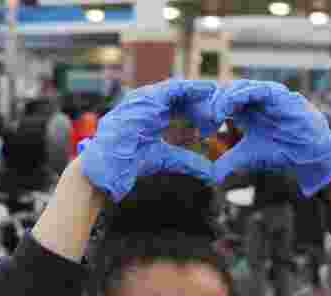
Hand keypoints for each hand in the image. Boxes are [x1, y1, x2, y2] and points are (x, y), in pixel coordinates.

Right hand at [79, 79, 218, 200]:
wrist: (108, 165)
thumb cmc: (129, 163)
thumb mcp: (167, 159)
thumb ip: (189, 161)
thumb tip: (211, 173)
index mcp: (154, 118)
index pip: (181, 109)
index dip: (199, 113)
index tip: (217, 119)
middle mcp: (150, 106)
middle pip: (183, 98)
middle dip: (202, 101)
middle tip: (223, 105)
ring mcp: (147, 100)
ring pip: (180, 89)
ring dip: (200, 91)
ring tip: (219, 91)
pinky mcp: (146, 98)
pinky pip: (174, 87)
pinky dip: (191, 87)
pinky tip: (208, 89)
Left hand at [211, 80, 330, 196]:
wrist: (308, 153)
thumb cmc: (281, 151)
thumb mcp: (248, 156)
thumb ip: (229, 162)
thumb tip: (212, 177)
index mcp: (245, 111)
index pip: (221, 103)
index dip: (209, 112)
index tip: (201, 127)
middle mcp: (253, 100)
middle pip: (226, 92)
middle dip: (213, 103)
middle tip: (205, 120)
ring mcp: (266, 95)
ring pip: (238, 87)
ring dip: (224, 99)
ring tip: (215, 115)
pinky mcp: (277, 94)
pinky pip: (256, 89)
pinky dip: (240, 96)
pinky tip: (229, 108)